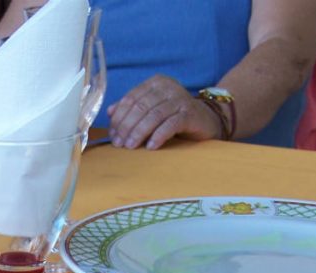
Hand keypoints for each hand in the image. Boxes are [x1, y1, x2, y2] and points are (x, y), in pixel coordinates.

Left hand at [107, 75, 222, 148]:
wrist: (206, 120)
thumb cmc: (173, 116)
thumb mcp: (151, 110)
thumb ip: (132, 108)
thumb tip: (110, 112)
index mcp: (155, 83)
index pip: (131, 98)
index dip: (119, 117)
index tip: (112, 134)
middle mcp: (168, 87)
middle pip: (141, 106)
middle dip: (127, 126)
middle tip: (119, 143)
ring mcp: (180, 99)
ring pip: (154, 115)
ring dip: (139, 132)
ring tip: (131, 147)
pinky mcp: (190, 113)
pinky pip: (171, 124)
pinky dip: (159, 135)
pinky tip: (151, 147)